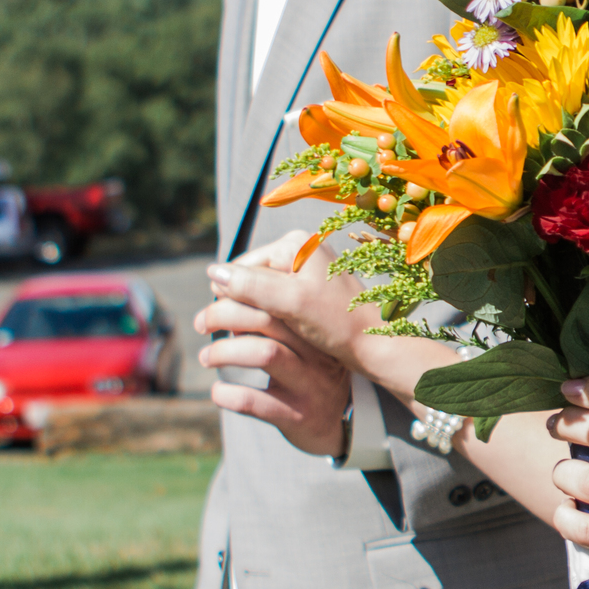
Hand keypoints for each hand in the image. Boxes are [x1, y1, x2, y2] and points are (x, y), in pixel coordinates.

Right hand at [196, 232, 370, 366]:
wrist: (377, 344)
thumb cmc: (338, 323)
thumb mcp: (291, 303)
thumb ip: (252, 286)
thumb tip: (212, 272)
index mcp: (294, 243)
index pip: (239, 269)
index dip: (231, 299)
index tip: (234, 327)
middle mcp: (299, 250)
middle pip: (249, 280)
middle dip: (243, 307)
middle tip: (248, 335)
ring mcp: (306, 270)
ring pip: (261, 294)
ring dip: (255, 316)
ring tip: (265, 337)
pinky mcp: (311, 290)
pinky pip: (277, 303)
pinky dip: (271, 320)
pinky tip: (279, 337)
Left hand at [196, 254, 353, 457]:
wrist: (338, 424)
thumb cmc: (308, 374)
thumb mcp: (302, 345)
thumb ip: (272, 324)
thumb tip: (224, 301)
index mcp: (315, 330)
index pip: (276, 298)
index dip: (239, 293)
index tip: (216, 295)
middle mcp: (317, 352)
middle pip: (269, 319)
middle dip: (224, 314)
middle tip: (201, 324)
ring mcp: (310, 385)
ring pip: (265, 353)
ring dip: (224, 351)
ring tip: (206, 358)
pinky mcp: (297, 416)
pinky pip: (255, 401)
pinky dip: (227, 394)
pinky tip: (218, 391)